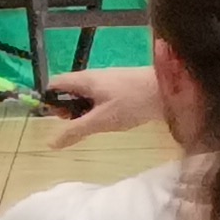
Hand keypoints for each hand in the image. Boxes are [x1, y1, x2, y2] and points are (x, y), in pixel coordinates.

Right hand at [42, 65, 158, 145]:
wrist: (169, 89)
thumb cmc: (131, 102)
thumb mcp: (100, 120)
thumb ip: (75, 131)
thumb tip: (50, 143)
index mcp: (84, 80)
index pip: (55, 84)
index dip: (50, 100)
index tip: (57, 119)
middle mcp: (94, 76)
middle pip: (70, 90)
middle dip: (69, 108)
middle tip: (78, 126)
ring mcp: (109, 79)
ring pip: (87, 94)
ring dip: (85, 110)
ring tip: (97, 126)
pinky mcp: (123, 85)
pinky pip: (102, 96)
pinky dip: (100, 108)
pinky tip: (113, 120)